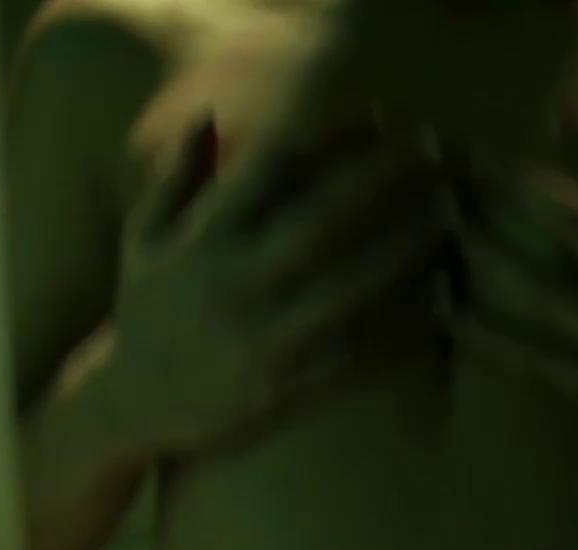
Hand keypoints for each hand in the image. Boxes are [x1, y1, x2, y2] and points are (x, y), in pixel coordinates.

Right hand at [106, 117, 445, 455]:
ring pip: (348, 291)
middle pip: (321, 224)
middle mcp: (233, 285)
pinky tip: (441, 307)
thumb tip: (211, 116)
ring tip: (451, 221)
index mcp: (202, 241)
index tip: (377, 115)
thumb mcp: (143, 237)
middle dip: (382, 183)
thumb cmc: (144, 309)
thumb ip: (175, 176)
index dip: (327, 138)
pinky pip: (355, 358)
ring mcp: (262, 341)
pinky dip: (401, 334)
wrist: (126, 406)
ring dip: (405, 253)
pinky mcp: (285, 390)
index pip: (268, 171)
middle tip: (434, 154)